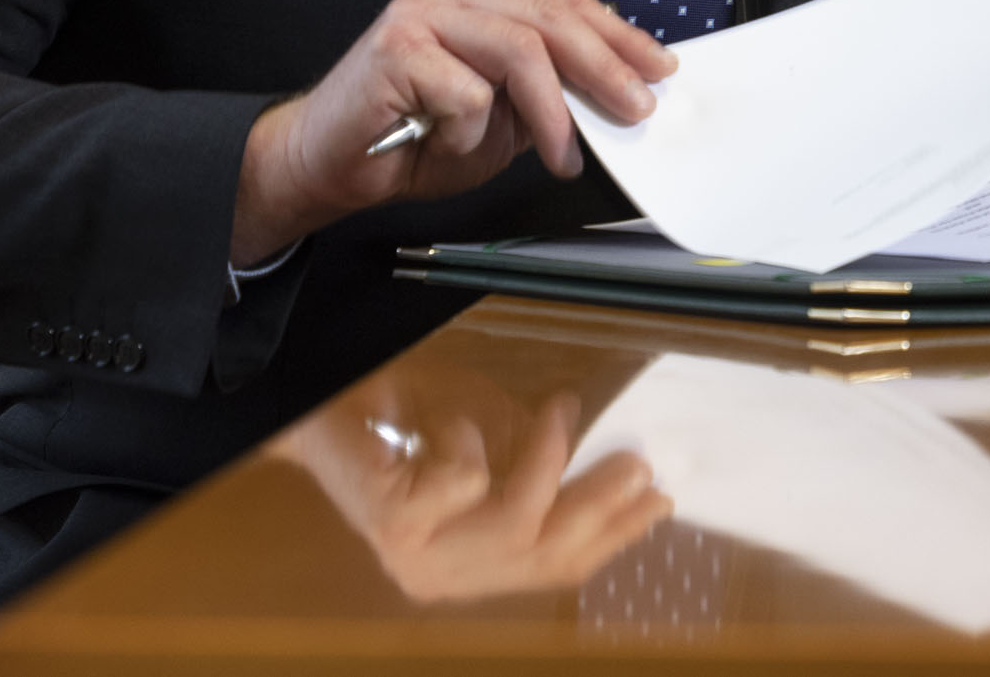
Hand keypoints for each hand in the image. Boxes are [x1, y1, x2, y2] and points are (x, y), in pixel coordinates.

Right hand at [233, 0, 679, 263]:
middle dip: (606, 67)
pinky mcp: (395, 48)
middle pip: (551, 19)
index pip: (563, 4)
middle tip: (637, 109)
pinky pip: (466, 93)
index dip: (617, 35)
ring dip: (553, 112)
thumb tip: (614, 97)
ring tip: (565, 155)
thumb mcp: (498, 122)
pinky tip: (446, 147)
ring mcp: (420, 13)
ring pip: (520, 50)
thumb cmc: (410, 142)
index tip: (659, 67)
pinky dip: (470, 133)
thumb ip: (545, 99)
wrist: (322, 164)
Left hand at [272, 373, 669, 602]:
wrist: (326, 418)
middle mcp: (445, 580)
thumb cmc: (414, 429)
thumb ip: (546, 476)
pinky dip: (474, 439)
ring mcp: (415, 557)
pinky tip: (454, 422)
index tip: (662, 500)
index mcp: (473, 573)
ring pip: (515, 523)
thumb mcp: (498, 454)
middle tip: (636, 456)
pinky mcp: (394, 524)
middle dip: (601, 503)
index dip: (615, 537)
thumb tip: (632, 472)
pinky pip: (469, 481)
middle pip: (546, 555)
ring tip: (560, 410)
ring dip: (545, 458)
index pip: (558, 569)